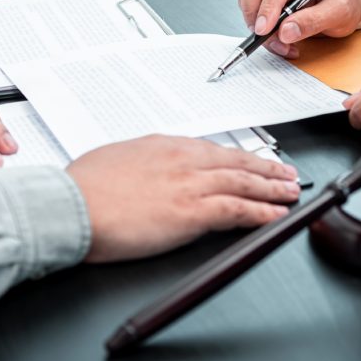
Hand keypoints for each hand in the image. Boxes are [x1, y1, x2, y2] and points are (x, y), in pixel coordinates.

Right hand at [67, 135, 300, 262]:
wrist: (70, 206)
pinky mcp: (192, 212)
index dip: (238, 158)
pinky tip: (276, 214)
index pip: (213, 150)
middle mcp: (183, 159)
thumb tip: (147, 169)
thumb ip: (141, 162)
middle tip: (286, 174)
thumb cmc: (82, 188)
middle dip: (266, 169)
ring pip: (244, 183)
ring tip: (290, 192)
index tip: (252, 161)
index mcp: (164, 145)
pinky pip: (237, 210)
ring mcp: (190, 185)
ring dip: (272, 188)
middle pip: (236, 162)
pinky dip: (261, 212)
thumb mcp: (117, 160)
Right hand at [237, 0, 360, 58]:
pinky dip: (257, 21)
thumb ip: (314, 21)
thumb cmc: (343, 0)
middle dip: (253, 10)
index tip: (264, 30)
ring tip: (278, 42)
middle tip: (263, 36)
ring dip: (254, 19)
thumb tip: (285, 32)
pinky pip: (249, 0)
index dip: (269, 6)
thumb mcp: (340, 13)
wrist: (342, 0)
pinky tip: (276, 35)